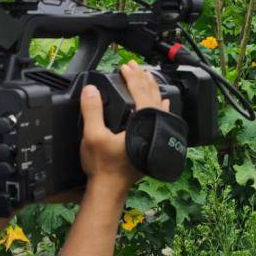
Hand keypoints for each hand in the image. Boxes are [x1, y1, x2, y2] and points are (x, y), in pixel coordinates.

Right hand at [79, 61, 167, 189]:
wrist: (110, 189)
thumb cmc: (103, 166)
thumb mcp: (92, 136)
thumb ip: (92, 110)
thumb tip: (91, 90)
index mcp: (141, 123)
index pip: (139, 92)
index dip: (132, 77)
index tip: (125, 67)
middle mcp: (153, 127)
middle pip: (152, 96)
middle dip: (143, 79)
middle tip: (134, 67)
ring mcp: (156, 136)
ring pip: (159, 106)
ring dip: (152, 89)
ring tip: (148, 77)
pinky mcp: (154, 143)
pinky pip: (163, 118)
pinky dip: (162, 107)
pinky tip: (163, 102)